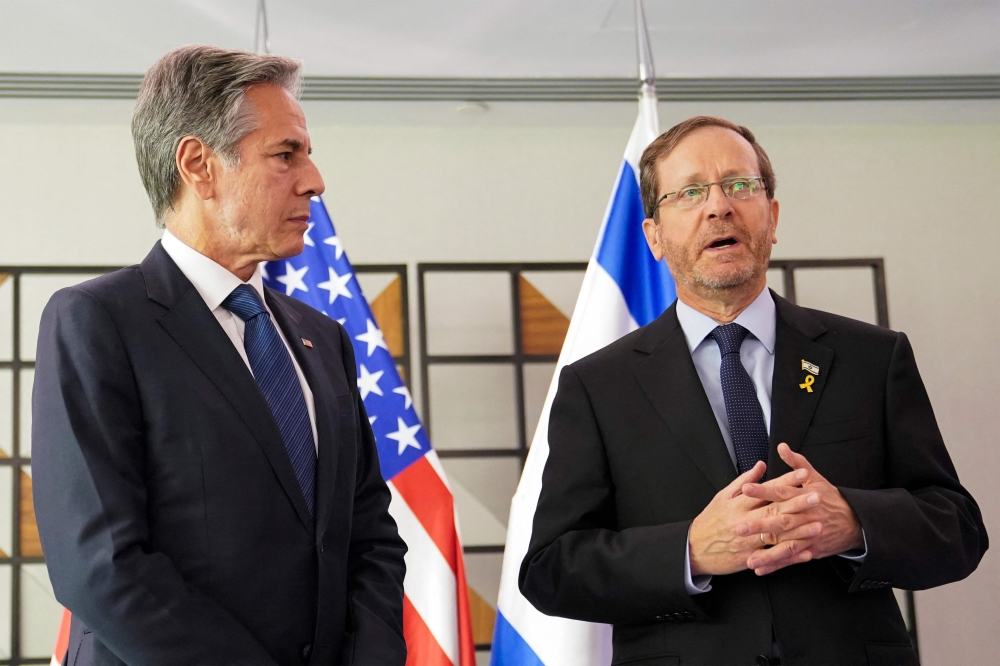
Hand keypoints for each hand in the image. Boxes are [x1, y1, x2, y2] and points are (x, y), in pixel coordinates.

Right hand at [688, 461, 815, 575]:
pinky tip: (806, 552)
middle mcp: (744, 521)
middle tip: (817, 496)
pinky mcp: (749, 559)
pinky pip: (773, 558)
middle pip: (775, 511)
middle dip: (798, 504)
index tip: (803, 474)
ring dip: (799, 530)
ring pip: (777, 535)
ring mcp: (748, 542)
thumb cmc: (710, 520)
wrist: (694, 548)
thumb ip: (743, 481)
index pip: (767, 490)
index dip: (786, 482)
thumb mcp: (722, 497)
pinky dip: (790, 556)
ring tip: (818, 524)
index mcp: (738, 505)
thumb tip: (761, 465)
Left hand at [739, 443, 863, 575]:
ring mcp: (809, 536)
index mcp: (805, 497)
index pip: (782, 492)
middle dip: (759, 525)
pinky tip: (759, 569)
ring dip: (766, 553)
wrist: (855, 522)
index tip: (746, 487)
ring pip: (785, 545)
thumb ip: (797, 463)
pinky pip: (791, 559)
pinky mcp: (810, 550)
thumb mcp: (816, 478)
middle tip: (738, 527)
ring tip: (748, 558)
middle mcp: (806, 517)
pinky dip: (775, 565)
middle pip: (781, 521)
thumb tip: (781, 446)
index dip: (764, 490)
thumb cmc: (831, 498)